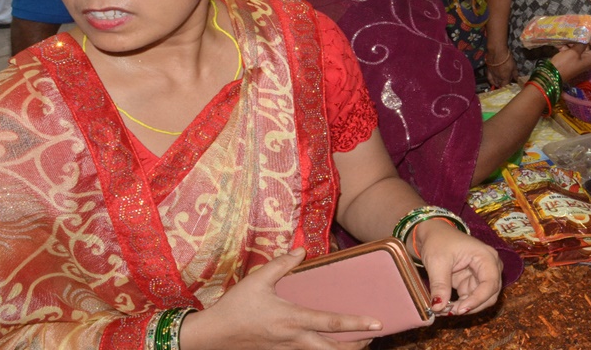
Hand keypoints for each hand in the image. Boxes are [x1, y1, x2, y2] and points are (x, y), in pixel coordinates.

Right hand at [179, 248, 378, 349]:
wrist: (213, 336)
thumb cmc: (235, 307)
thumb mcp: (257, 280)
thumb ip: (282, 264)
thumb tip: (302, 250)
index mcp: (292, 319)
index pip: (331, 323)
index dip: (357, 323)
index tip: (378, 322)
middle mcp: (294, 339)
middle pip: (334, 349)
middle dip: (358, 345)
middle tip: (375, 335)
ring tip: (360, 340)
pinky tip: (330, 342)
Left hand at [414, 220, 502, 314]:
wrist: (432, 234)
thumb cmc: (438, 241)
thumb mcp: (437, 262)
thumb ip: (440, 285)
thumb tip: (438, 307)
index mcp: (486, 256)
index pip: (490, 283)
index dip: (478, 299)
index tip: (460, 309)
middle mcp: (490, 266)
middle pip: (490, 294)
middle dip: (472, 305)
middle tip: (450, 311)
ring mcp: (482, 275)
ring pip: (483, 300)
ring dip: (467, 307)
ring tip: (446, 308)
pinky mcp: (472, 282)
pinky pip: (472, 299)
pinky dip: (461, 305)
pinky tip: (447, 305)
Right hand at [487, 49, 517, 87]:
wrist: (497, 52)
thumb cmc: (507, 58)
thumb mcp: (514, 66)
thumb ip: (515, 74)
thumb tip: (517, 79)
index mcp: (505, 77)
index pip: (506, 85)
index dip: (507, 86)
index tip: (509, 85)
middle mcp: (498, 77)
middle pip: (500, 84)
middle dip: (502, 85)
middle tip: (504, 84)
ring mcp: (492, 74)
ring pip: (494, 82)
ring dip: (497, 84)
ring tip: (499, 84)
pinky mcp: (488, 70)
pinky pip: (489, 78)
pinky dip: (491, 80)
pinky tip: (492, 81)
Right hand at [548, 38, 590, 83]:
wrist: (551, 75)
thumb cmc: (565, 64)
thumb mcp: (573, 52)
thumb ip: (581, 44)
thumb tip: (585, 37)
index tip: (587, 37)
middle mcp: (586, 58)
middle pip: (589, 46)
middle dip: (582, 39)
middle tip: (575, 32)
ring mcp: (578, 58)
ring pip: (578, 47)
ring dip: (572, 41)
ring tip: (566, 34)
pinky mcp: (570, 58)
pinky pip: (570, 49)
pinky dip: (565, 45)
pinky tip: (559, 40)